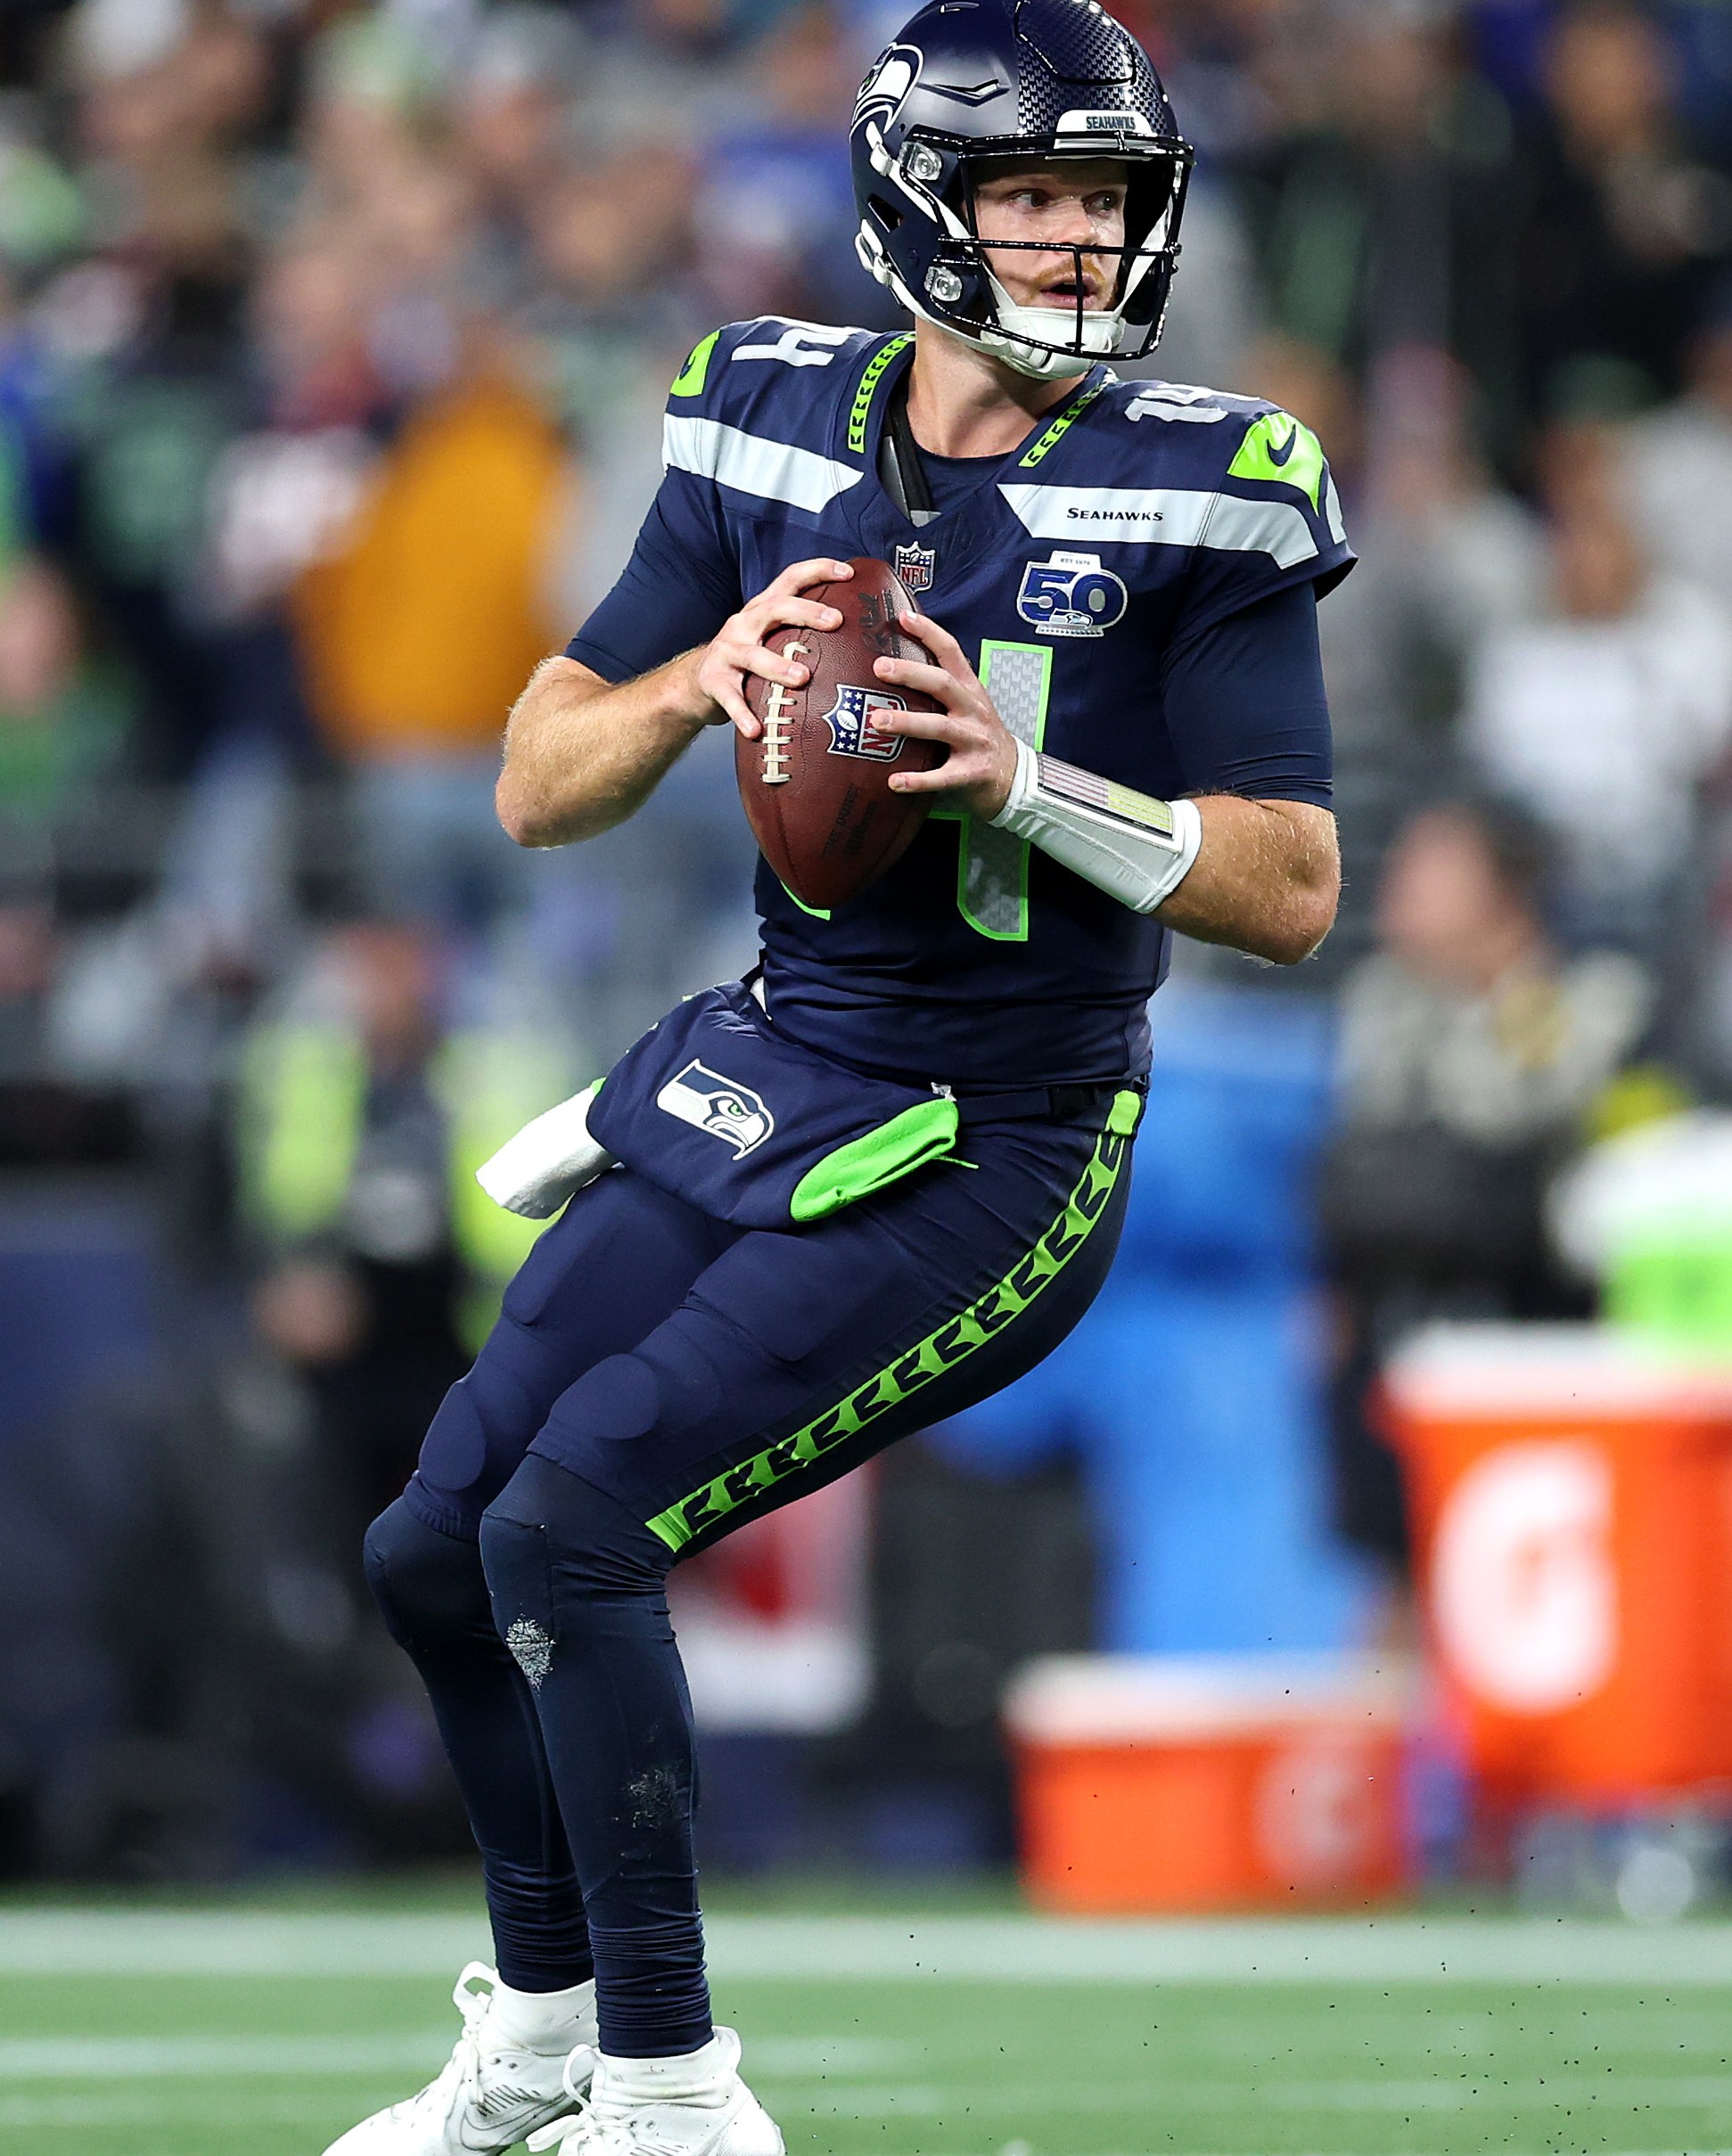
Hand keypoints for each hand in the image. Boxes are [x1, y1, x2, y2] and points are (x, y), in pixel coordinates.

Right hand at [692, 558, 851, 735]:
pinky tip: (756, 730)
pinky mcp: (714, 681)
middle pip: (776, 609)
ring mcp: (727, 652)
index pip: (790, 579)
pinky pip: (730, 699)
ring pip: (753, 656)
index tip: (848, 572)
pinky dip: (743, 714)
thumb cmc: (747, 663)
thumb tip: (859, 643)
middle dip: (807, 611)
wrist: (695, 683)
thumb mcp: (771, 639)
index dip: (818, 570)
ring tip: (802, 678)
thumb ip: (801, 635)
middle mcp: (744, 624)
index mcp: (762, 610)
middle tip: (836, 621)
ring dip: (778, 666)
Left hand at [868, 609, 1018, 820]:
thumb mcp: (967, 705)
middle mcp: (973, 711)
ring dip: (908, 723)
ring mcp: (975, 741)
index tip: (902, 617)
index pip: (951, 652)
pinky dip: (918, 780)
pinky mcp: (972, 773)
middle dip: (912, 674)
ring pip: (940, 727)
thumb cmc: (978, 737)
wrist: (1014, 776)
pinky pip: (942, 777)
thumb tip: (892, 667)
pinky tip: (894, 782)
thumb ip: (938, 689)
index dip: (929, 632)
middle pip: (943, 684)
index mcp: (970, 690)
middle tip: (880, 668)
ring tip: (876, 722)